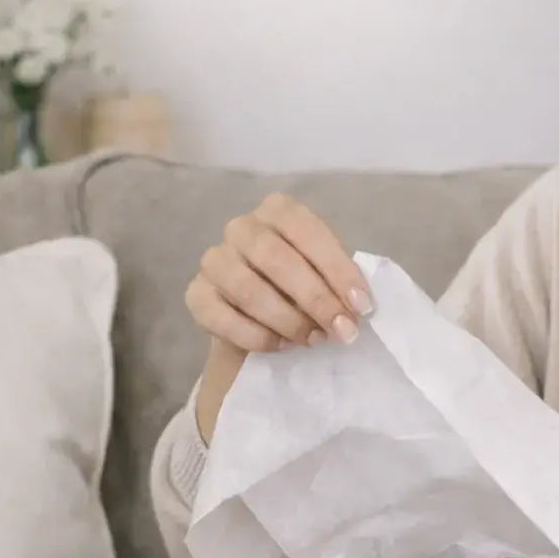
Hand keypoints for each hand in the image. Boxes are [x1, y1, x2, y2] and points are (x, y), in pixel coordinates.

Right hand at [185, 193, 373, 442]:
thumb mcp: (328, 277)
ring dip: (287, 319)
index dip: (337, 269)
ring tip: (314, 340)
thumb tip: (360, 306)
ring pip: (246, 288)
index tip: (362, 306)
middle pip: (275, 258)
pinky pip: (220, 316)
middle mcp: (241, 228)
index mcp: (279, 211)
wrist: (263, 320)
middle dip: (315, 299)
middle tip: (343, 331)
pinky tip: (281, 345)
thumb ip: (341, 283)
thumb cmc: (305, 290)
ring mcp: (214, 260)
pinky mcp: (196, 295)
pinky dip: (256, 335)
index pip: (307, 231)